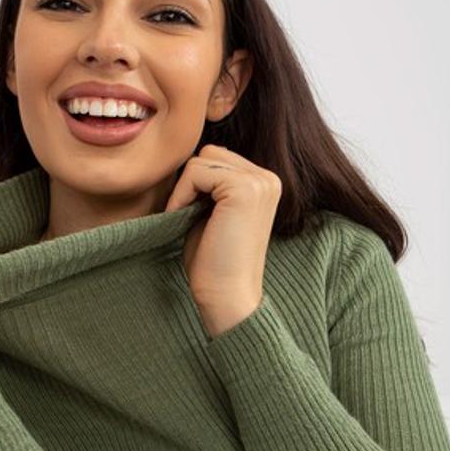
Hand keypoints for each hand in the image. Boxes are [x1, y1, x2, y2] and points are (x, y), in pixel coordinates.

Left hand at [164, 145, 280, 336]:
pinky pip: (195, 171)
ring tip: (187, 219)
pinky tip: (184, 219)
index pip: (218, 158)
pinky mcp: (244, 189)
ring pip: (202, 159)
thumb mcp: (211, 215)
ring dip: (185, 189)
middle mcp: (268, 179)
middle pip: (210, 153)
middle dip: (191, 182)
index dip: (196, 184)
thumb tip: (184, 161)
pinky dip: (181, 195)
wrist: (228, 298)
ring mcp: (260, 182)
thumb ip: (207, 186)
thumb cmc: (214, 264)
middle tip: (186, 216)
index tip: (190, 215)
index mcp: (264, 184)